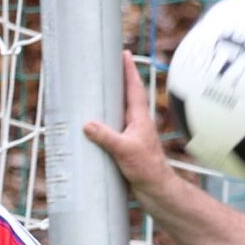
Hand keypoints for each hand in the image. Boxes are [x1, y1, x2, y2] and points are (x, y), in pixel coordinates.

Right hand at [80, 51, 171, 192]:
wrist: (156, 191)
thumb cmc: (147, 169)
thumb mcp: (125, 151)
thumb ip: (106, 137)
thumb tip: (87, 125)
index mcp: (139, 118)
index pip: (133, 87)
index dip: (129, 69)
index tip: (124, 53)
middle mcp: (136, 123)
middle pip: (125, 96)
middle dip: (116, 81)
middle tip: (105, 67)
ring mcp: (131, 136)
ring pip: (118, 113)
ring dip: (108, 102)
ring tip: (93, 92)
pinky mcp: (126, 148)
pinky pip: (112, 131)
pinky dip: (103, 124)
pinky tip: (92, 128)